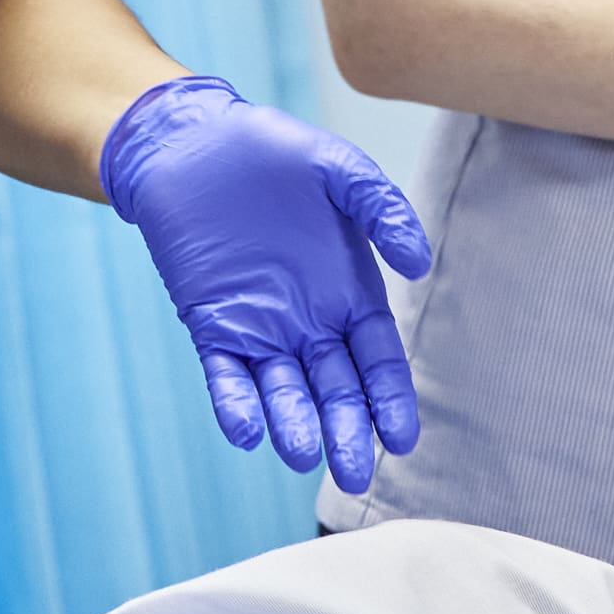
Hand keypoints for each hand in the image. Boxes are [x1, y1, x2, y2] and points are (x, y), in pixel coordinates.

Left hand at [97, 75, 434, 492]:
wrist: (193, 141)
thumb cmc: (272, 152)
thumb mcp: (340, 169)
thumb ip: (382, 211)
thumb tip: (420, 264)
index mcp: (348, 291)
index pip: (376, 359)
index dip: (390, 400)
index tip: (401, 440)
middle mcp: (309, 320)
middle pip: (336, 388)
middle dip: (348, 431)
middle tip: (354, 472)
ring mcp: (260, 326)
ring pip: (283, 390)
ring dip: (293, 423)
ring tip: (302, 452)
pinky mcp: (212, 323)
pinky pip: (226, 373)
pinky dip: (236, 402)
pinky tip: (246, 430)